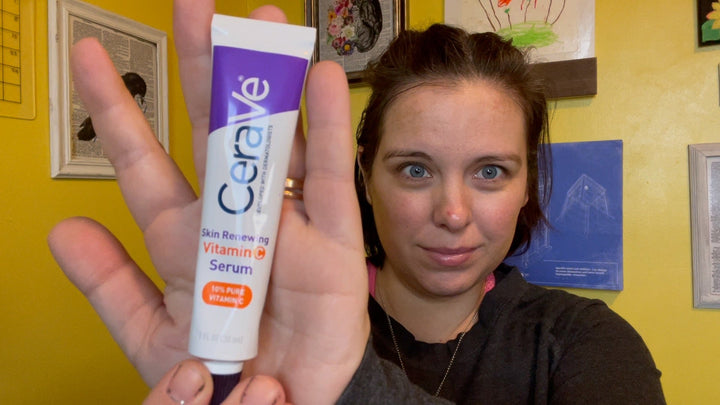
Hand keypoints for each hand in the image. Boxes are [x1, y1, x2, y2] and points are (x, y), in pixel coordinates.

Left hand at [48, 0, 369, 402]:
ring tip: (262, 27)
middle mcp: (235, 218)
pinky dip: (327, 130)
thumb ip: (109, 285)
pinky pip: (331, 179)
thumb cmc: (220, 374)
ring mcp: (287, 224)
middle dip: (204, 69)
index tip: (94, 58)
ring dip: (271, 82)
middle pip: (216, 130)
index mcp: (184, 237)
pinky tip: (322, 81)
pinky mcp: (333, 243)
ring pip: (279, 140)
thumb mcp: (151, 334)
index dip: (118, 110)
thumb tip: (63, 231)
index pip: (145, 162)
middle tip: (199, 10)